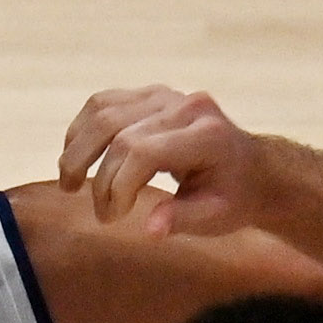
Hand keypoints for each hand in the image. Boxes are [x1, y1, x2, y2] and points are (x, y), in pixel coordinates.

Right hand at [59, 86, 275, 235]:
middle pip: (119, 132)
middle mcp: (187, 106)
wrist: (253, 169)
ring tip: (69, 183)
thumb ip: (183, 219)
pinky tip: (76, 156)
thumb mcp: (217, 218)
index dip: (118, 185)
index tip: (113, 217)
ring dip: (78, 149)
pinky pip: (104, 103)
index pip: (144, 152)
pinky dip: (83, 129)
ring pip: (104, 112)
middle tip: (99, 213)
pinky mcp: (152, 94)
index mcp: (208, 135)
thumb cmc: (235, 198)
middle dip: (99, 176)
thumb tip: (149, 229)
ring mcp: (167, 95)